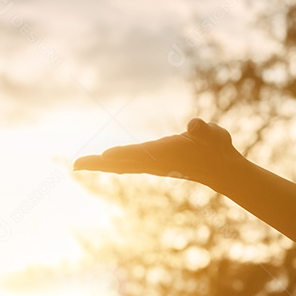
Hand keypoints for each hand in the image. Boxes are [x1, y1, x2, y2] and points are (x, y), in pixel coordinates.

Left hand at [73, 118, 242, 187]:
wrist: (220, 169)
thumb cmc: (216, 147)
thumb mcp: (214, 135)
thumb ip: (204, 130)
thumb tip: (195, 126)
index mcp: (167, 153)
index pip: (142, 154)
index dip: (124, 154)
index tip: (105, 156)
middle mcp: (155, 162)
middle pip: (122, 163)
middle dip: (99, 164)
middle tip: (75, 166)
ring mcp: (152, 164)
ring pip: (120, 165)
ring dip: (99, 165)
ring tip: (77, 165)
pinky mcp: (152, 163)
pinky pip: (126, 164)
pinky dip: (111, 162)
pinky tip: (101, 161)